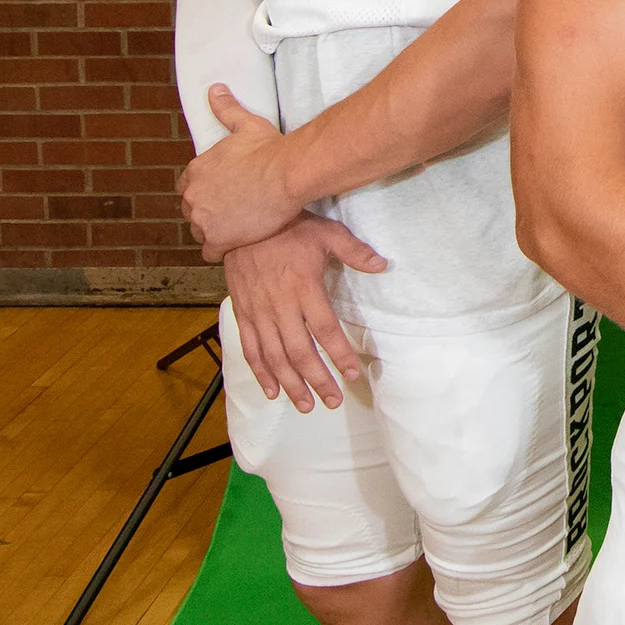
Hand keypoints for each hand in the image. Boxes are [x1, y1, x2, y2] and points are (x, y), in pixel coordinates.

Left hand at [182, 85, 304, 260]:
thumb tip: (215, 89)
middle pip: (192, 211)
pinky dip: (221, 250)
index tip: (220, 193)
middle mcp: (192, 196)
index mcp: (196, 171)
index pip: (187, 187)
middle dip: (208, 212)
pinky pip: (209, 252)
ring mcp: (203, 220)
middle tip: (232, 211)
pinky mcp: (218, 240)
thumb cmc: (269, 150)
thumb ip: (226, 110)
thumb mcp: (245, 125)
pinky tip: (236, 244)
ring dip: (214, 231)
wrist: (287, 174)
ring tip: (237, 228)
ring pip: (200, 232)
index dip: (204, 191)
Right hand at [221, 212, 387, 411]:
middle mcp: (280, 305)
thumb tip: (383, 265)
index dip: (339, 355)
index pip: (325, 330)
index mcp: (304, 288)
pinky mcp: (243, 313)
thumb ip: (354, 251)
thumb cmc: (289, 225)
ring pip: (275, 357)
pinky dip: (260, 373)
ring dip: (291, 384)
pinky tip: (272, 391)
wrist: (242, 219)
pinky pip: (250, 349)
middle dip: (317, 380)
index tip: (353, 373)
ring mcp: (259, 312)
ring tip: (306, 405)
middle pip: (300, 352)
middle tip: (332, 401)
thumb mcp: (326, 232)